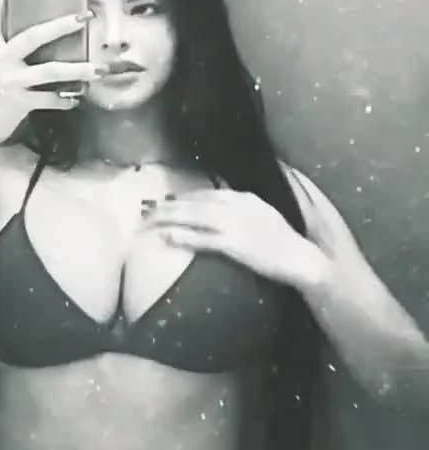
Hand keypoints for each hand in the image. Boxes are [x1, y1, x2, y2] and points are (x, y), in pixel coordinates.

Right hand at [0, 0, 102, 155]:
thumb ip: (5, 52)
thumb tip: (33, 39)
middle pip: (33, 36)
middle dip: (61, 26)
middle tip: (84, 16)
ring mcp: (9, 81)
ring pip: (50, 71)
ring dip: (77, 70)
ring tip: (97, 69)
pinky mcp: (19, 102)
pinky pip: (50, 98)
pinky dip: (65, 99)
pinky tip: (76, 98)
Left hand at [145, 189, 330, 290]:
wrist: (301, 258)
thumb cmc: (284, 240)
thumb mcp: (263, 215)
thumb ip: (243, 207)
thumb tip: (224, 202)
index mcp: (245, 198)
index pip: (208, 192)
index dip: (185, 195)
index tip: (169, 198)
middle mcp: (237, 206)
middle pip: (196, 201)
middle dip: (170, 203)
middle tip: (148, 206)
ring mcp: (235, 225)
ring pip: (194, 216)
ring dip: (169, 216)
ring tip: (150, 218)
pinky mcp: (235, 244)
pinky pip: (203, 239)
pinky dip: (185, 237)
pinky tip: (168, 237)